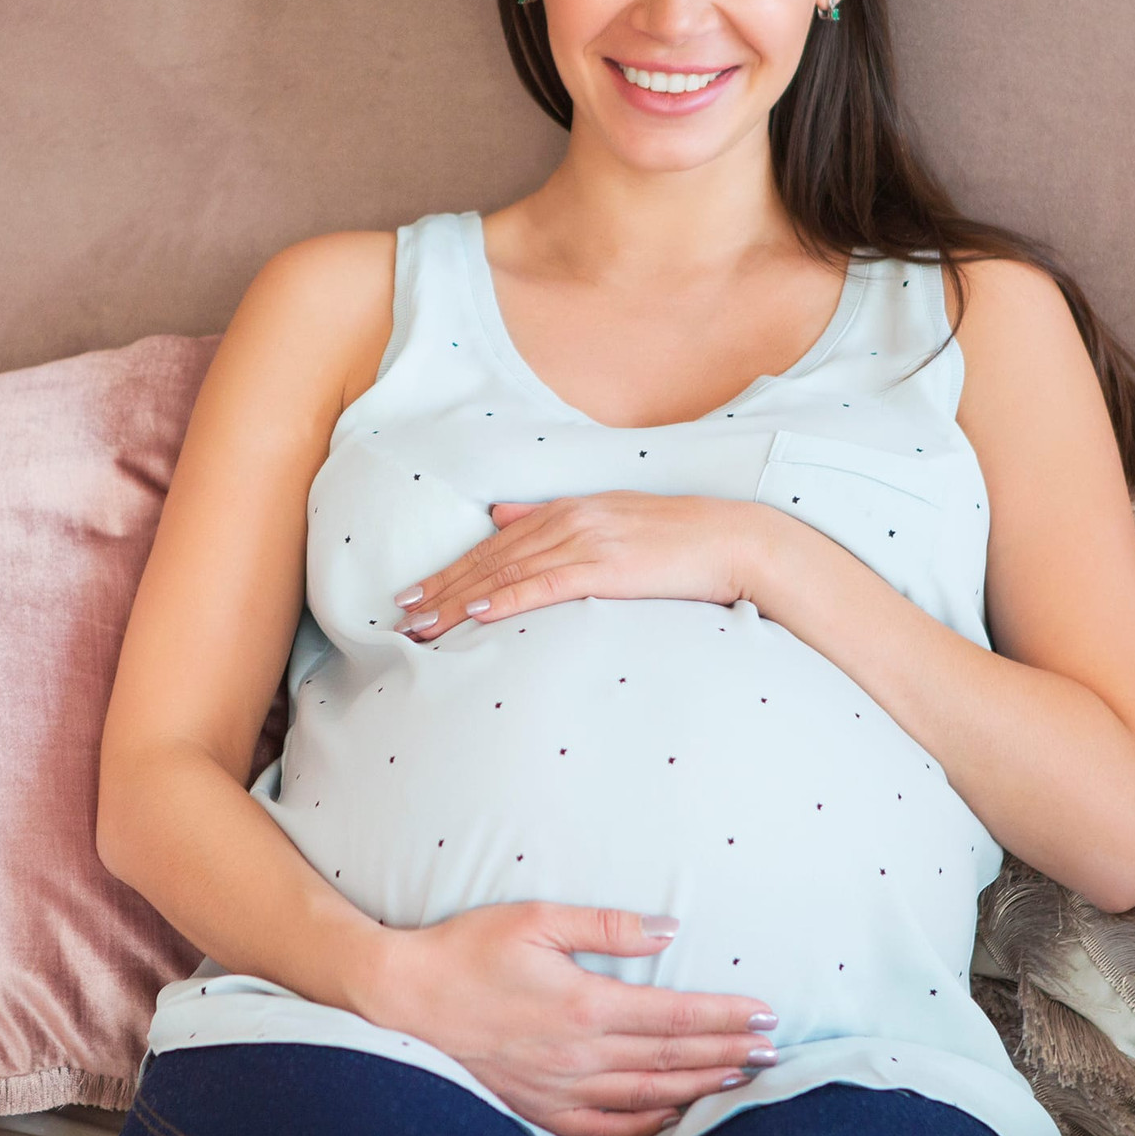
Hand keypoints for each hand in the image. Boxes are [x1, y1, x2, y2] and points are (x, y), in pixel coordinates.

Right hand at [352, 902, 781, 1135]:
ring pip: (647, 1094)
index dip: (724, 1017)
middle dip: (726, 1053)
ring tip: (738, 1079)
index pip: (675, 1015)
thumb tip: (668, 930)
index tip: (763, 1015)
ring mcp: (560, 1087)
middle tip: (770, 1050)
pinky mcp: (538, 1106)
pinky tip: (671, 1114)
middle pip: (671, 1058)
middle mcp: (580, 1053)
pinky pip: (603, 1127)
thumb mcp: (536, 918)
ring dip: (698, 1087)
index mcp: (585, 1003)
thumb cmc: (468, 950)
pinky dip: (644, 1124)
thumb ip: (607, 926)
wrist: (405, 1000)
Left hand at [391, 492, 768, 640]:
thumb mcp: (608, 519)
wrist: (731, 540)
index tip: (419, 593)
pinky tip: (479, 614)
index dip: (453, 570)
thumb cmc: (677, 540)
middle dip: (443, 589)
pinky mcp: (605, 568)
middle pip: (490, 560)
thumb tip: (502, 517)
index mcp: (567, 510)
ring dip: (461, 601)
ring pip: (508, 574)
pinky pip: (545, 585)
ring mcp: (585, 542)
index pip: (496, 546)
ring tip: (425, 625)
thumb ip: (552, 517)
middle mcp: (568, 521)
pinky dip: (508, 598)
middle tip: (403, 615)